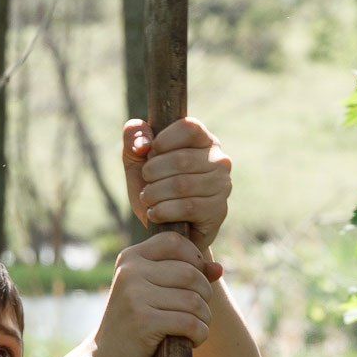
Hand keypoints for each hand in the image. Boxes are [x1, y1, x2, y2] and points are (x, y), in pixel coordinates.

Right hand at [92, 229, 215, 356]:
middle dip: (205, 295)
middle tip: (199, 313)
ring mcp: (134, 295)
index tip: (196, 283)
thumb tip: (218, 268)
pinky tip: (193, 340)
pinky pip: (189, 322)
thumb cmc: (136, 321)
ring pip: (193, 300)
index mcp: (131, 258)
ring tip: (196, 328)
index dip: (196, 259)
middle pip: (190, 274)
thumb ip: (184, 274)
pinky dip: (200, 334)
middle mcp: (130, 272)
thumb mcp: (154, 291)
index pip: (175, 242)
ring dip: (204, 318)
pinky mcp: (143, 321)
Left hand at [123, 114, 230, 264]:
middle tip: (145, 183)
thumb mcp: (137, 160)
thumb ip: (134, 137)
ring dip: (155, 193)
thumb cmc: (154, 187)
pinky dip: (163, 211)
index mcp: (203, 139)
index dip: (163, 140)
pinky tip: (154, 213)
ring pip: (182, 185)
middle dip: (152, 172)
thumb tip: (142, 142)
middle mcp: (219, 160)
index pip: (189, 127)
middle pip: (182, 159)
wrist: (165, 228)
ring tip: (147, 198)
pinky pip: (188, 207)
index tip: (149, 153)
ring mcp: (222, 185)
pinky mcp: (219, 210)